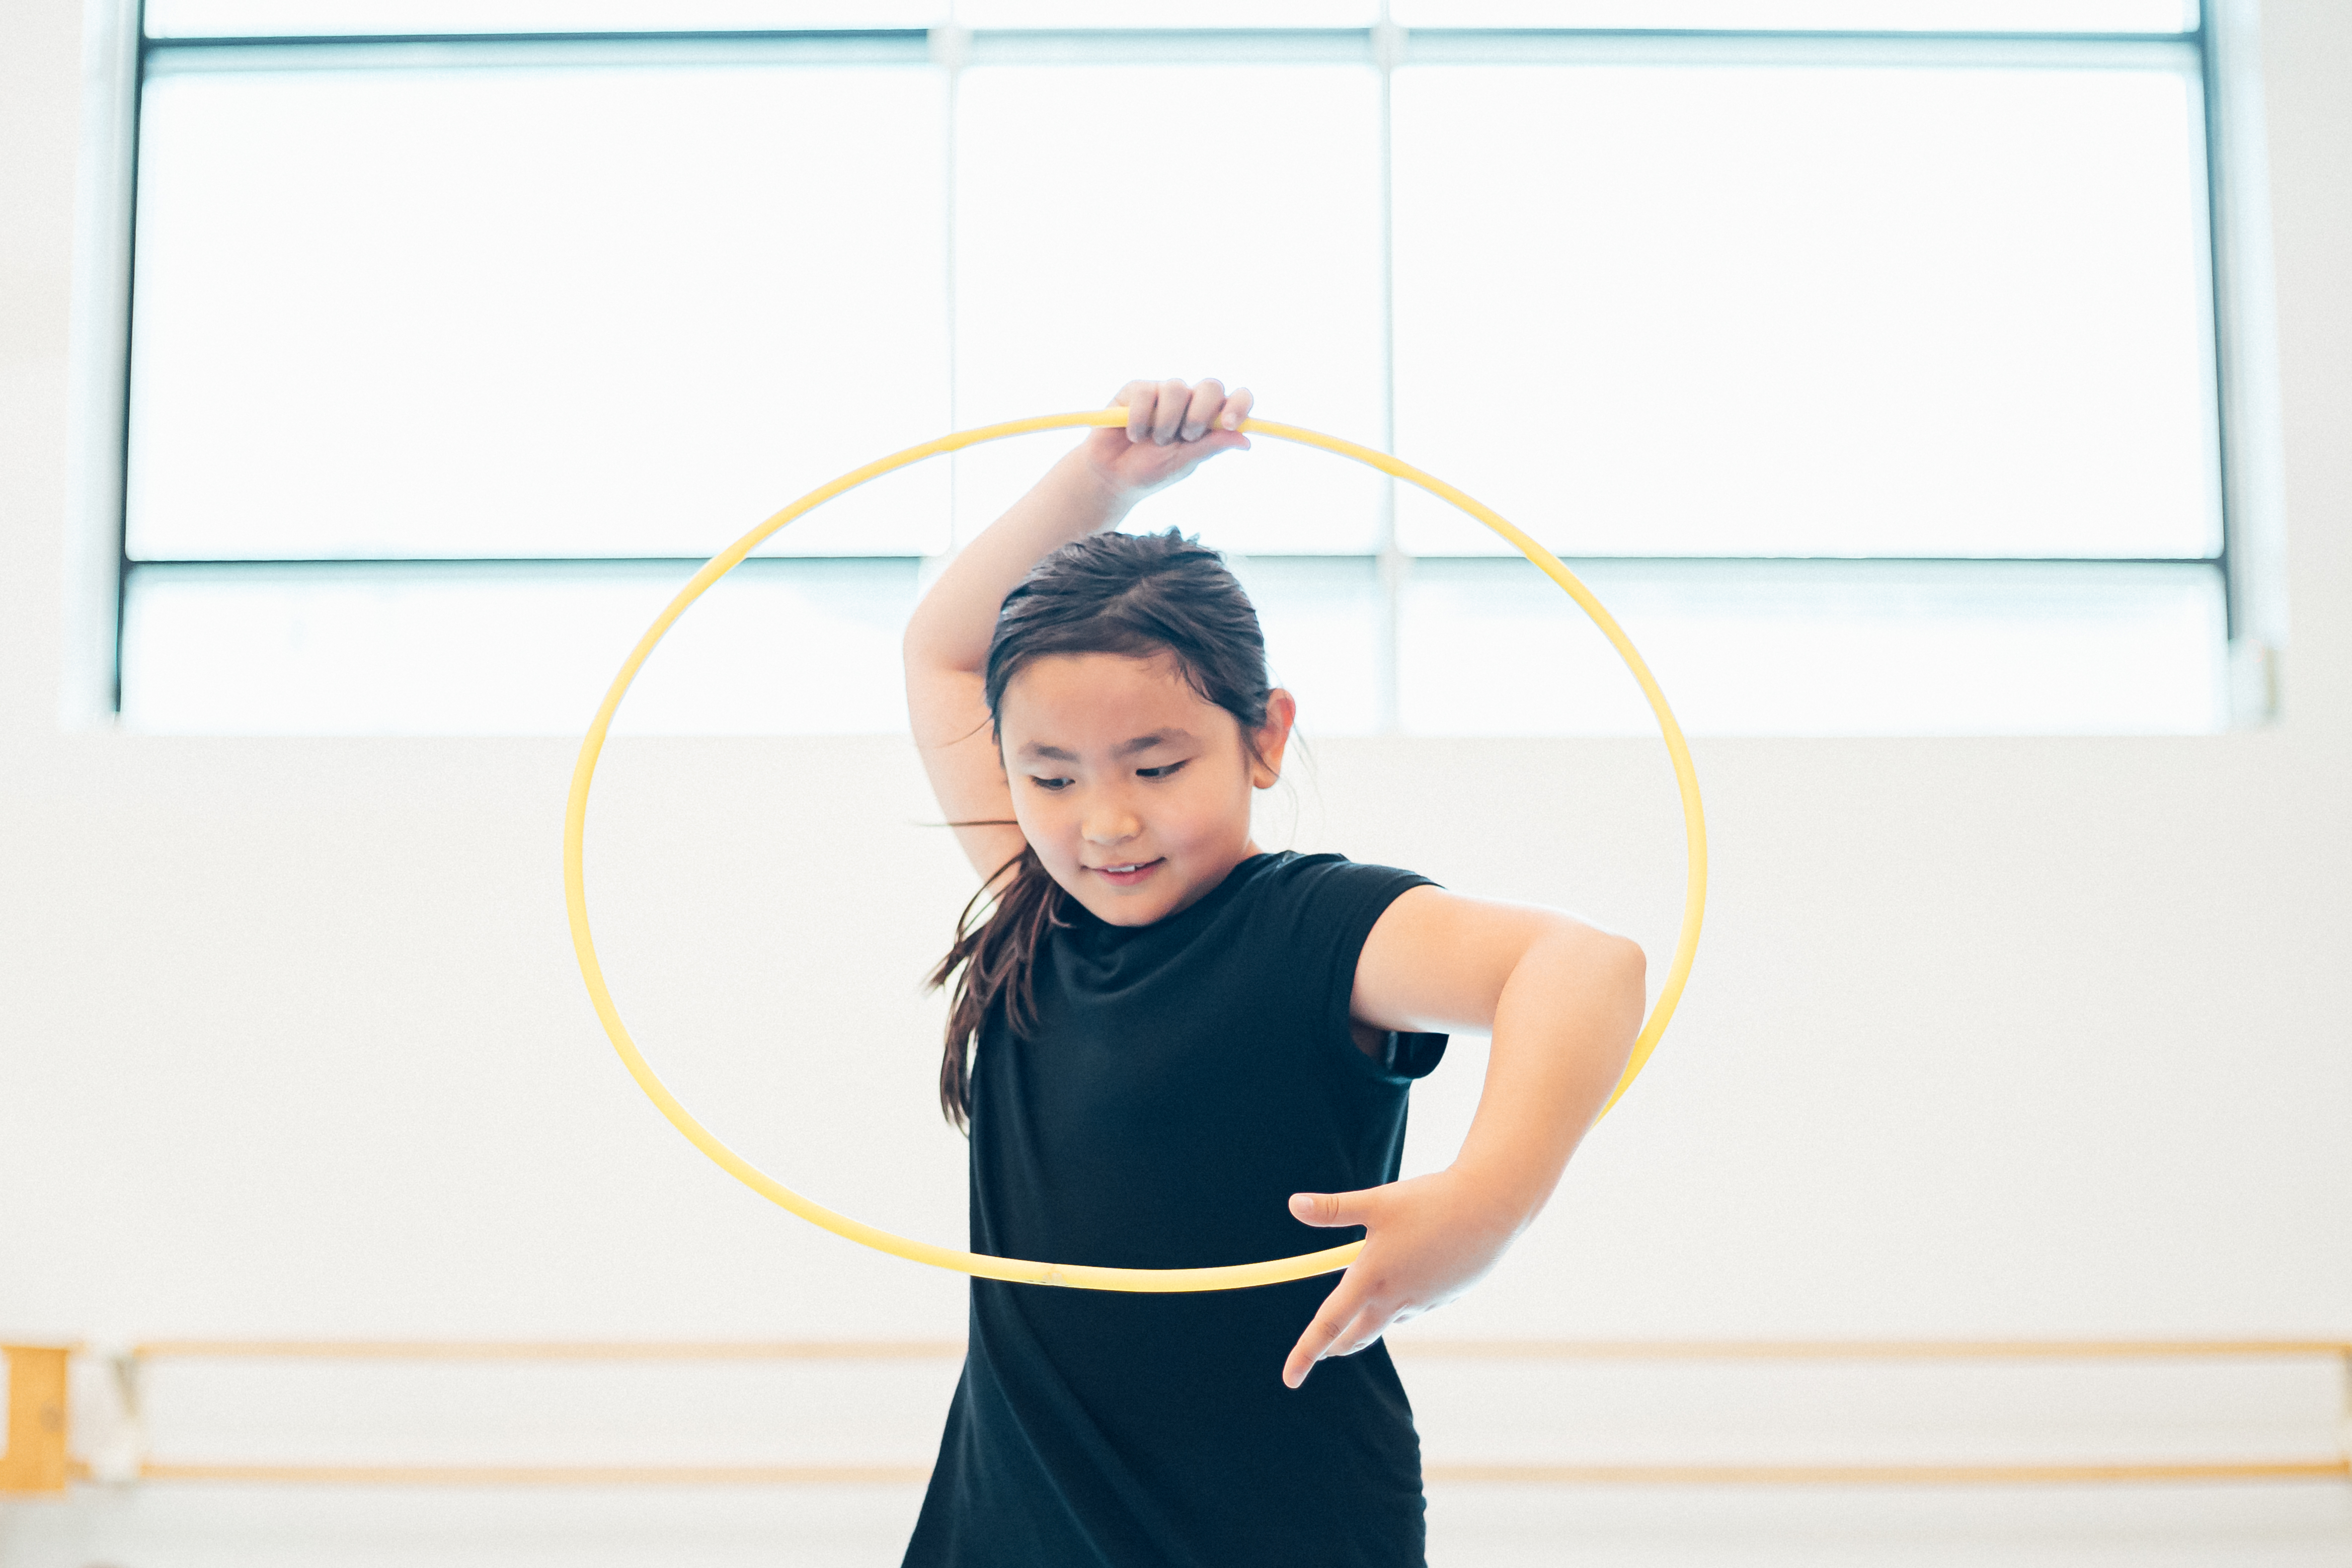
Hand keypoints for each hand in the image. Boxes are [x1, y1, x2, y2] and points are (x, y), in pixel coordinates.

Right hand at [1081, 377, 1253, 503]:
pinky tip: (1133, 434)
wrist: (1111, 477)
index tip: (1231, 422)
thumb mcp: (1183, 463)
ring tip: (1154, 441)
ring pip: (1177, 388)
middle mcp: (1189, 402)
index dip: (1240, 404)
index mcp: (1208, 420)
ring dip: (1167, 421)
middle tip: (1187, 436)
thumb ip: (1210, 447)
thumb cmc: (1150, 471)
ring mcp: (1164, 394)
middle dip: (1200, 413)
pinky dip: (1140, 418)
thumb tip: (1246, 440)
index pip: (1236, 399)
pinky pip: (1146, 393)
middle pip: (1211, 386)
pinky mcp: (1137, 390)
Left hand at [1280, 1169, 1519, 1389]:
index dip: (1305, 1353)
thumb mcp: (1376, 1202)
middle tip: (1324, 1351)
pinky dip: (1403, 1299)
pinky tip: (1411, 1277)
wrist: (1489, 1208)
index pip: (1329, 1324)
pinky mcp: (1445, 1297)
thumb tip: (1293, 1204)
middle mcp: (1396, 1298)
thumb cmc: (1429, 1201)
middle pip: (1358, 1335)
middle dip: (1338, 1346)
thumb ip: (1333, 1209)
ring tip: (1360, 1308)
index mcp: (1372, 1278)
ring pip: (1388, 1318)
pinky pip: (1416, 1304)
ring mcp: (1423, 1301)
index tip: (1289, 1379)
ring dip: (1370, 1319)